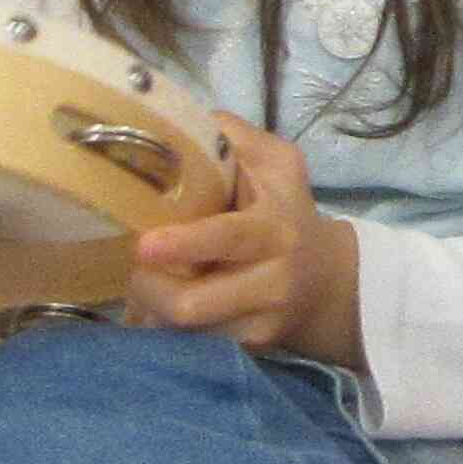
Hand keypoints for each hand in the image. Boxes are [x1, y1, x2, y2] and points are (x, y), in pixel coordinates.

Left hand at [127, 118, 356, 357]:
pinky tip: (165, 306)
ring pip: (184, 331)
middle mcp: (272, 281)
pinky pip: (191, 345)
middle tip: (133, 267)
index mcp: (276, 229)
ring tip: (146, 285)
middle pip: (191, 305)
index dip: (184, 244)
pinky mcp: (248, 349)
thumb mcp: (278, 165)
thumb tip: (173, 113)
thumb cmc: (287, 212)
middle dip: (148, 288)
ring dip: (151, 309)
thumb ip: (232, 137)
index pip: (229, 238)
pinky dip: (166, 328)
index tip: (144, 244)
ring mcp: (259, 322)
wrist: (328, 282)